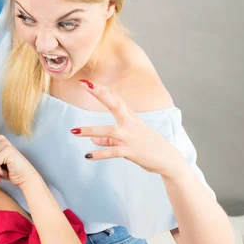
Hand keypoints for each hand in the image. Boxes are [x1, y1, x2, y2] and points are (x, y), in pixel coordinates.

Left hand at [72, 80, 186, 178]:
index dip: (103, 90)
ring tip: (74, 131)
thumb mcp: (130, 139)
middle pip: (115, 105)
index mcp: (131, 118)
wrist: (169, 161)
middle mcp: (131, 124)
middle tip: (85, 85)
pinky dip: (100, 153)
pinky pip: (112, 151)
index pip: (116, 100)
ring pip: (108, 131)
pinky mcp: (130, 151)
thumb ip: (110, 139)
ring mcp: (130, 137)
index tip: (88, 82)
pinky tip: (88, 156)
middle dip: (100, 94)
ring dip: (90, 130)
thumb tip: (93, 140)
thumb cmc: (149, 147)